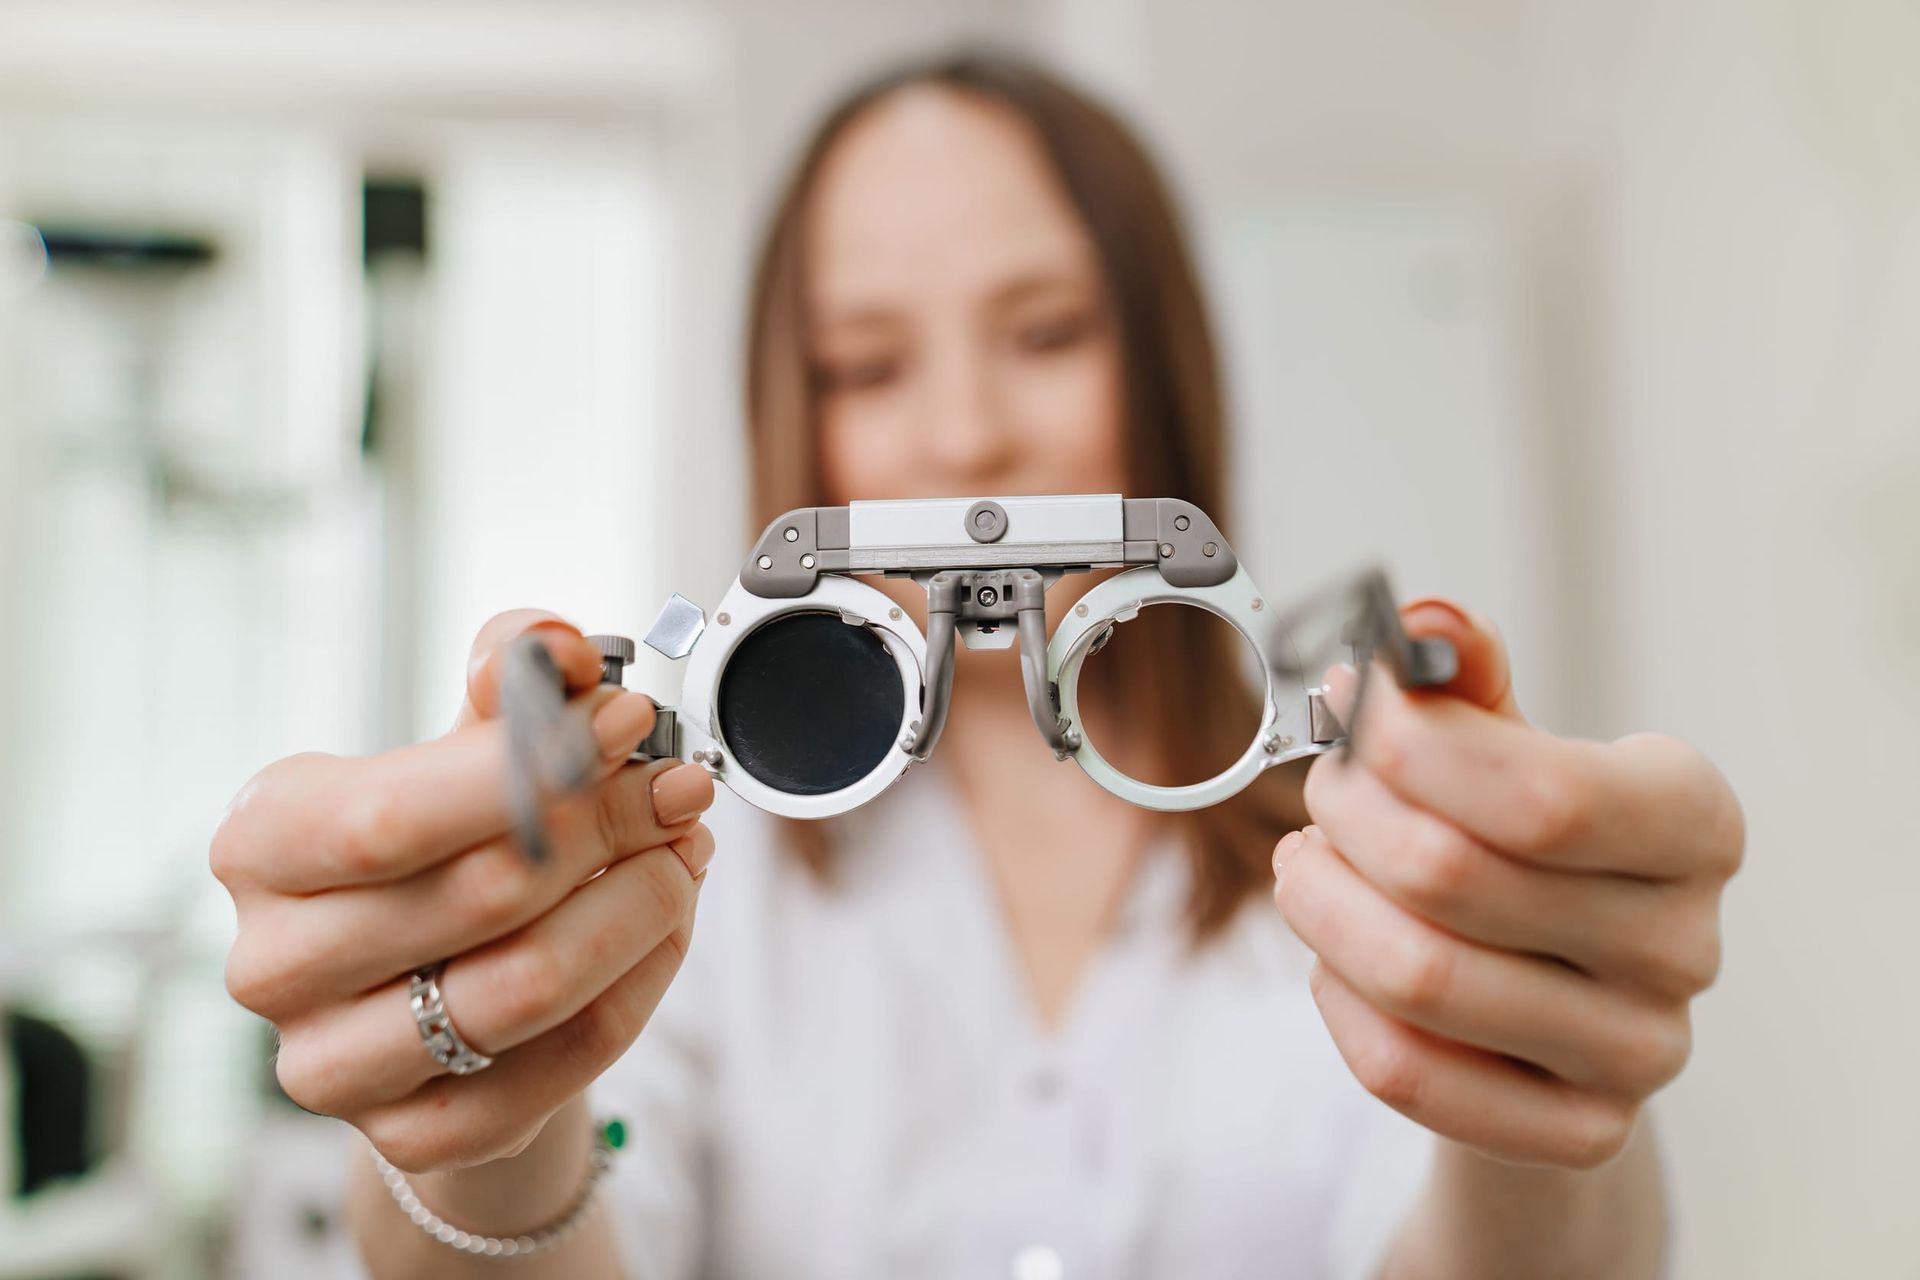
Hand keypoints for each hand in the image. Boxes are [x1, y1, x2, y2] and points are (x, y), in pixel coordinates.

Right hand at [212, 610, 716, 1172]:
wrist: (430, 978)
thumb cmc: (445, 840)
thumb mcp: (468, 740)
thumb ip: (515, 674)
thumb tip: (560, 652)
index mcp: (262, 839)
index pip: (395, 815)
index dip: (532, 767)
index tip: (631, 720)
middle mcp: (274, 961)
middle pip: (484, 895)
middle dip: (610, 826)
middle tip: (677, 788)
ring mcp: (331, 1063)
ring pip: (533, 986)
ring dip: (642, 905)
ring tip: (680, 852)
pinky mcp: (412, 1133)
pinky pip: (569, 1058)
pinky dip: (643, 980)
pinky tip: (661, 924)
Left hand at [1273, 600, 1742, 1167]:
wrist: (1553, 1007)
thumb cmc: (1521, 848)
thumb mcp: (1504, 749)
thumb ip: (1461, 680)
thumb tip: (1422, 624)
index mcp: (1694, 820)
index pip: (1538, 794)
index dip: (1406, 744)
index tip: (1341, 701)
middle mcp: (1687, 943)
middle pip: (1450, 877)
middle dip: (1346, 816)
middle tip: (1318, 792)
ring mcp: (1642, 1051)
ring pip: (1414, 975)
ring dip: (1321, 904)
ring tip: (1305, 866)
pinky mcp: (1581, 1133)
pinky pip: (1404, 1069)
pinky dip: (1339, 1002)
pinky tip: (1335, 959)